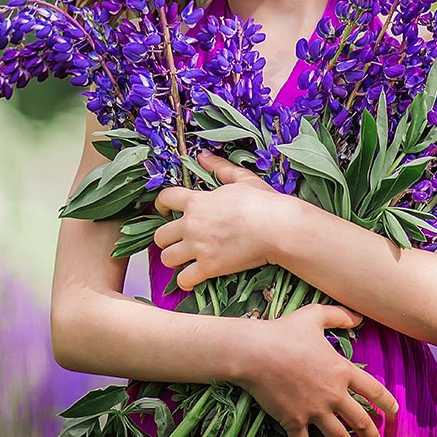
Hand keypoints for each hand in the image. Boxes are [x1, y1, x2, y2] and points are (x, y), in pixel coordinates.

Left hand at [153, 151, 291, 290]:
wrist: (277, 228)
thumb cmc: (262, 202)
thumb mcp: (241, 179)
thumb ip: (219, 168)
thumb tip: (203, 155)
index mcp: (196, 201)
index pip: (165, 198)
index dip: (160, 204)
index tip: (164, 210)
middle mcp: (191, 225)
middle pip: (160, 235)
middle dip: (166, 238)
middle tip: (177, 240)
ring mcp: (198, 247)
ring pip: (167, 258)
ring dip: (174, 259)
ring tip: (184, 260)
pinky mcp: (209, 268)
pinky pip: (184, 279)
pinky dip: (186, 280)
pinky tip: (194, 277)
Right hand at [236, 304, 398, 436]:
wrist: (254, 352)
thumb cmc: (283, 332)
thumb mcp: (313, 316)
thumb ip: (338, 315)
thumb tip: (359, 317)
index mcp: (341, 370)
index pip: (373, 390)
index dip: (387, 403)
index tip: (394, 412)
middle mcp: (333, 394)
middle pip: (361, 421)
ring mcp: (314, 410)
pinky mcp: (294, 420)